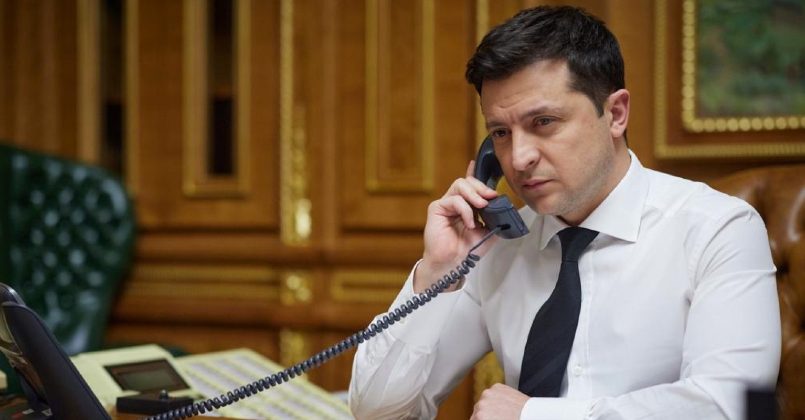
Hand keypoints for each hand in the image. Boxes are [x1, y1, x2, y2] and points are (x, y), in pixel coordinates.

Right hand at [413, 161, 498, 292]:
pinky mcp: (436, 208)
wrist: (454, 263)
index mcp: (466, 206)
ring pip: (460, 185)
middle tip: (491, 197)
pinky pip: (454, 200)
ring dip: (474, 194)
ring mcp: (445, 204)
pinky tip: (470, 222)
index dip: (474, 173)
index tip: (477, 163)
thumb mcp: (489, 231)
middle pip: (467, 181)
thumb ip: (495, 217)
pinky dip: (465, 210)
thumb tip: (505, 207)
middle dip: (481, 187)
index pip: (470, 185)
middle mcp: (455, 202)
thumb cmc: (467, 250)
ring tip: (482, 207)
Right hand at [471, 383, 528, 419]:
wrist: (530, 414)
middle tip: (495, 417)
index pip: (474, 419)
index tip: (486, 419)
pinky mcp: (497, 386)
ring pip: (485, 400)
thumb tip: (484, 418)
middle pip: (478, 410)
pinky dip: (498, 396)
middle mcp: (481, 403)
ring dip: (490, 404)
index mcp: (480, 416)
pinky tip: (505, 403)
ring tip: (502, 411)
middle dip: (485, 414)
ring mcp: (489, 393)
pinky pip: (494, 392)